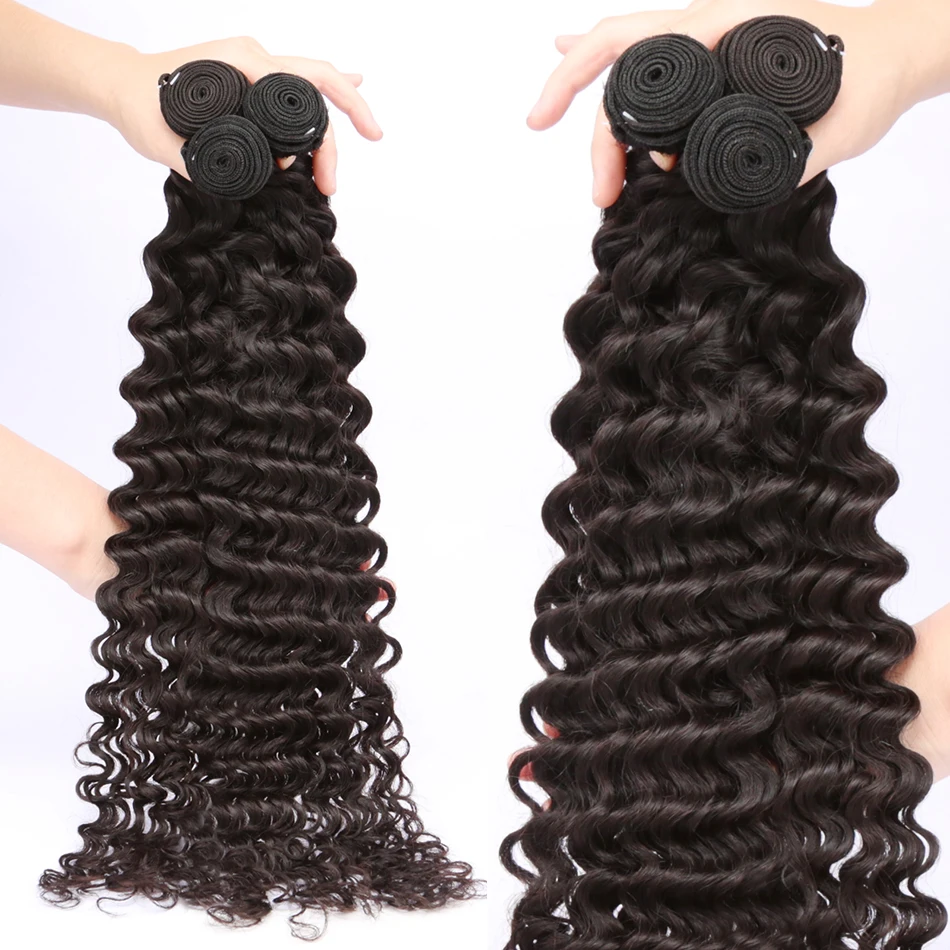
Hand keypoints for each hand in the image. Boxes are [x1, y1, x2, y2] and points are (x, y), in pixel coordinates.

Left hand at [100, 36, 382, 194]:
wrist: (119, 84)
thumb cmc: (139, 103)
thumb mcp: (164, 139)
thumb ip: (197, 161)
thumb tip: (246, 184)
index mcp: (240, 63)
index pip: (302, 95)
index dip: (327, 137)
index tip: (330, 176)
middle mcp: (253, 56)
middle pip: (316, 90)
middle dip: (333, 140)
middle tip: (330, 185)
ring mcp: (254, 63)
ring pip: (310, 89)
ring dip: (327, 130)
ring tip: (325, 175)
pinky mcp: (250, 76)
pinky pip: (297, 83)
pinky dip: (323, 95)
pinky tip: (353, 88)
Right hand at [527, 0, 925, 206]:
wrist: (898, 51)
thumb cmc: (873, 73)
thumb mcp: (841, 124)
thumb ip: (794, 159)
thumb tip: (732, 193)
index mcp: (724, 26)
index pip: (628, 47)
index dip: (573, 82)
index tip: (540, 121)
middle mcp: (708, 29)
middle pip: (622, 72)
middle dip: (599, 138)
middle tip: (601, 195)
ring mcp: (709, 46)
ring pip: (636, 79)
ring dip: (613, 132)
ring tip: (609, 184)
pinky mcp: (716, 67)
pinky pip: (657, 76)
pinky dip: (619, 90)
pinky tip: (587, 89)